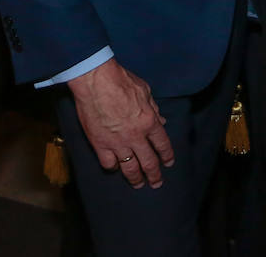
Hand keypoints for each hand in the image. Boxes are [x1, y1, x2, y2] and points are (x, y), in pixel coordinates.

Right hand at [68, 58, 174, 188]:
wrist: (96, 81)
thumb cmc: (121, 81)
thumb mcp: (145, 91)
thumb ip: (154, 108)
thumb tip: (162, 120)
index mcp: (149, 122)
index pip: (162, 144)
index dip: (167, 156)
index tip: (168, 163)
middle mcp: (136, 136)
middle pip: (148, 162)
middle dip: (154, 175)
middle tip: (156, 183)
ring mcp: (117, 143)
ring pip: (129, 168)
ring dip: (135, 178)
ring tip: (138, 184)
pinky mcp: (100, 144)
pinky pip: (109, 163)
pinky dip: (113, 167)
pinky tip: (115, 167)